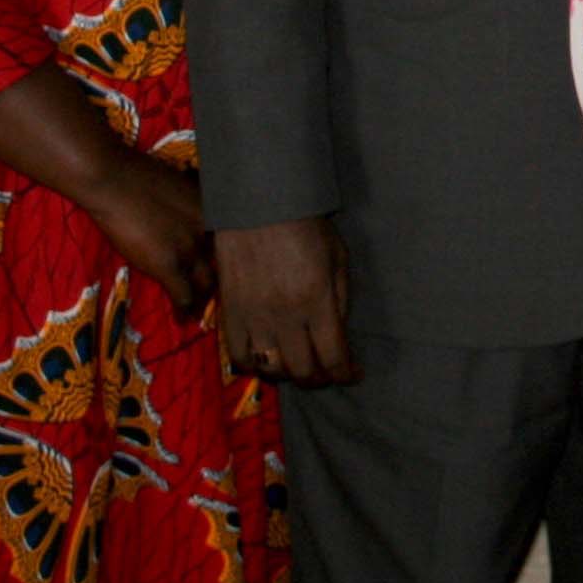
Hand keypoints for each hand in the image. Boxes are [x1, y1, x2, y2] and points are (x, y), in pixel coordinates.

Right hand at [78, 153, 216, 318]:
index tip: (228, 266)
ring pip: (206, 284)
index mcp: (213, 208)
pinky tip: (182, 319)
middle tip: (217, 292)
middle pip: (224, 264)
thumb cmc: (138, 173)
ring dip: (203, 299)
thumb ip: (191, 202)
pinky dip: (184, 310)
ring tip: (200, 311)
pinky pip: (183, 296)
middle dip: (221, 280)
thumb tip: (190, 212)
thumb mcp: (179, 182)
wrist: (113, 179)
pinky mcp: (169, 266)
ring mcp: (190, 249)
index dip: (229, 257)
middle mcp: (209, 230)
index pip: (232, 240)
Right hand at [211, 215, 356, 385]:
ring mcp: (254, 316)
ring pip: (272, 369)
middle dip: (320, 378)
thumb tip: (340, 335)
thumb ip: (340, 299)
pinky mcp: (230, 312)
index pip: (334, 356)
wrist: (258, 205)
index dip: (346, 374)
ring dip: (290, 374)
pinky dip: (255, 366)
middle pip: (303, 371)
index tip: (353, 375)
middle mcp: (284, 315)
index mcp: (316, 300)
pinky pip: (239, 356)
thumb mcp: (337, 258)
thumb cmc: (305, 226)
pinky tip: (267, 358)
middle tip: (327, 372)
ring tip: (299, 364)